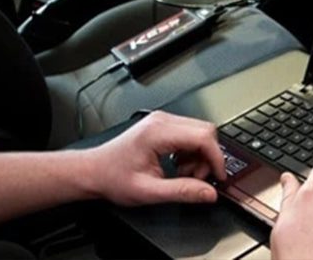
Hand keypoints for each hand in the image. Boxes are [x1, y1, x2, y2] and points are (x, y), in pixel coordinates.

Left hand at [87, 111, 225, 205]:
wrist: (94, 171)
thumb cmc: (113, 178)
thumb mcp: (148, 192)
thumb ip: (182, 191)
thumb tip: (208, 193)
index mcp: (158, 132)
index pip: (203, 137)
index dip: (216, 158)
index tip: (218, 176)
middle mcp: (163, 120)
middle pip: (205, 132)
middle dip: (207, 158)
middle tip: (196, 178)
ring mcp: (163, 120)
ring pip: (200, 132)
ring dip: (199, 156)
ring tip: (183, 173)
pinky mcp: (164, 125)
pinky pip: (191, 134)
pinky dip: (191, 152)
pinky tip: (178, 165)